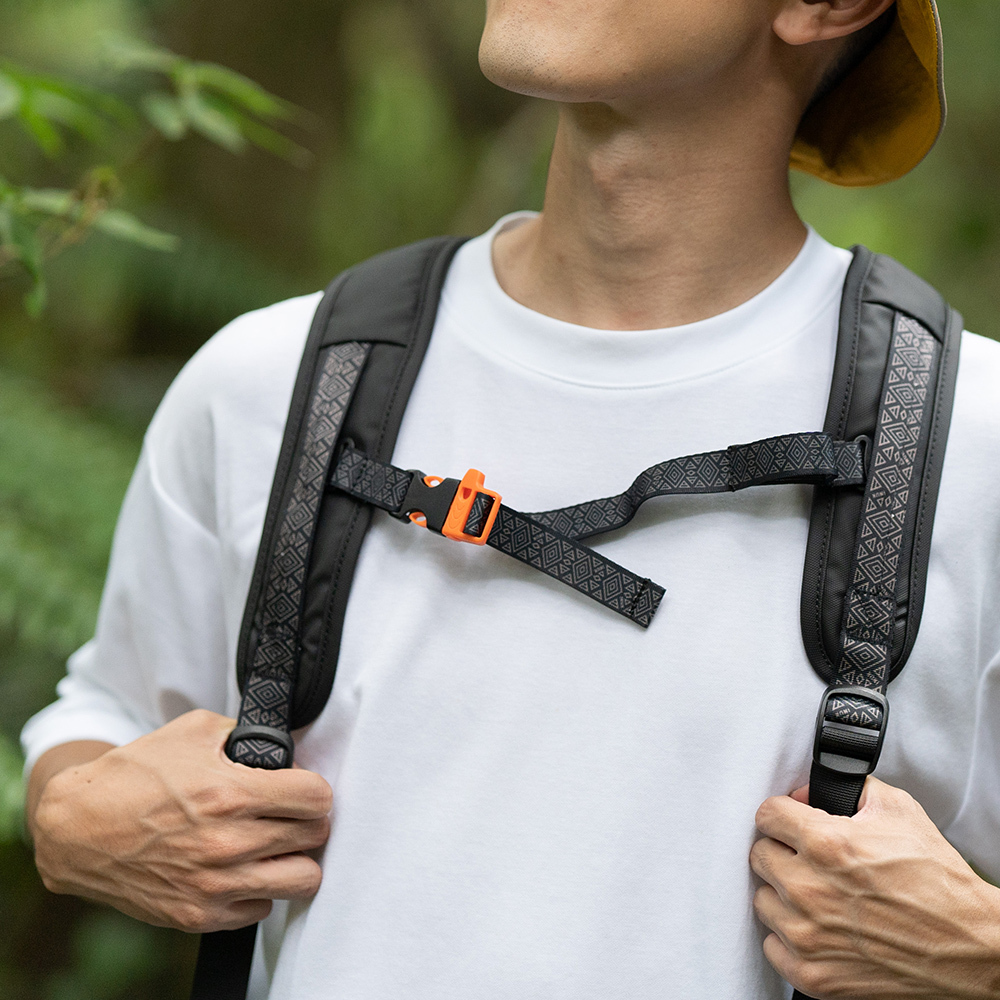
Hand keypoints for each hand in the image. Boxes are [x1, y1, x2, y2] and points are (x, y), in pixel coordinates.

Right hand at [31, 710, 331, 932]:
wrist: (77, 828)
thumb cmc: (134, 775)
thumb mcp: (194, 731)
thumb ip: (246, 736)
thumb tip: (284, 752)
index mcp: (231, 793)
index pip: (316, 798)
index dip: (315, 789)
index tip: (303, 788)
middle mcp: (227, 843)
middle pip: (315, 836)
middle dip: (309, 820)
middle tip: (292, 814)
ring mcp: (215, 885)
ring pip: (302, 881)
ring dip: (296, 859)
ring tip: (278, 845)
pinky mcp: (199, 915)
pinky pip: (262, 908)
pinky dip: (260, 889)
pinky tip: (244, 868)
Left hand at [751, 778, 999, 998]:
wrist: (972, 945)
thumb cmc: (938, 881)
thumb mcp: (897, 808)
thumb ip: (846, 788)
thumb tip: (806, 792)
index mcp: (825, 844)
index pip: (766, 815)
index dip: (782, 814)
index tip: (791, 823)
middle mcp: (809, 889)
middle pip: (759, 855)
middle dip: (783, 851)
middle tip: (809, 859)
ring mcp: (808, 935)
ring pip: (763, 899)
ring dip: (784, 894)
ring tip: (817, 893)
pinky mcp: (814, 974)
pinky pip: (772, 945)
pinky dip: (789, 936)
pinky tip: (816, 926)